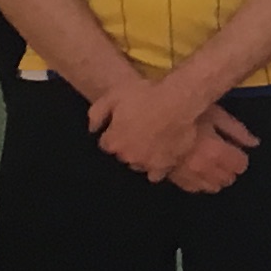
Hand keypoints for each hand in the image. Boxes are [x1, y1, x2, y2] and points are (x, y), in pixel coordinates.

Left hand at [88, 69, 215, 180]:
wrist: (178, 102)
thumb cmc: (145, 95)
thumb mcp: (114, 95)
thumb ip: (97, 113)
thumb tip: (92, 129)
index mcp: (114, 142)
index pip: (106, 144)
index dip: (114, 133)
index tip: (122, 124)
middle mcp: (128, 157)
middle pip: (123, 155)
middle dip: (127, 145)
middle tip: (138, 129)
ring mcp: (147, 163)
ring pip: (138, 164)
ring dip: (140, 156)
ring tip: (150, 142)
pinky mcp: (165, 166)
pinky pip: (156, 174)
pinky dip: (156, 167)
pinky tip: (159, 157)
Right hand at [168, 107, 257, 195]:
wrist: (147, 113)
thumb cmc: (183, 108)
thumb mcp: (214, 112)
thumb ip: (236, 130)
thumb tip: (255, 144)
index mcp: (214, 151)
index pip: (239, 165)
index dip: (240, 157)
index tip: (235, 150)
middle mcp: (199, 168)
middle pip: (225, 179)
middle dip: (228, 169)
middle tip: (223, 156)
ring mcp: (182, 175)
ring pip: (208, 187)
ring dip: (213, 177)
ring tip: (208, 163)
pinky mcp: (166, 176)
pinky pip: (189, 187)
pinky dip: (194, 181)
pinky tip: (192, 169)